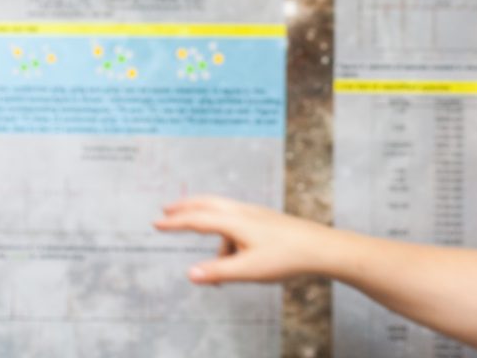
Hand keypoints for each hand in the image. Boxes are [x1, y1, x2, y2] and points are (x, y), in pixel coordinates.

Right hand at [154, 195, 334, 285]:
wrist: (321, 248)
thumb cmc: (286, 257)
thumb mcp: (248, 270)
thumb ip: (218, 272)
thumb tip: (190, 273)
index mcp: (235, 221)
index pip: (198, 219)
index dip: (175, 222)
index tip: (155, 223)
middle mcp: (243, 212)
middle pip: (208, 203)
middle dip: (186, 207)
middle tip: (166, 210)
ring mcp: (255, 215)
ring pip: (223, 215)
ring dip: (210, 231)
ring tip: (216, 272)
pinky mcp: (265, 222)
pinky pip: (237, 226)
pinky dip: (227, 240)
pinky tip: (237, 264)